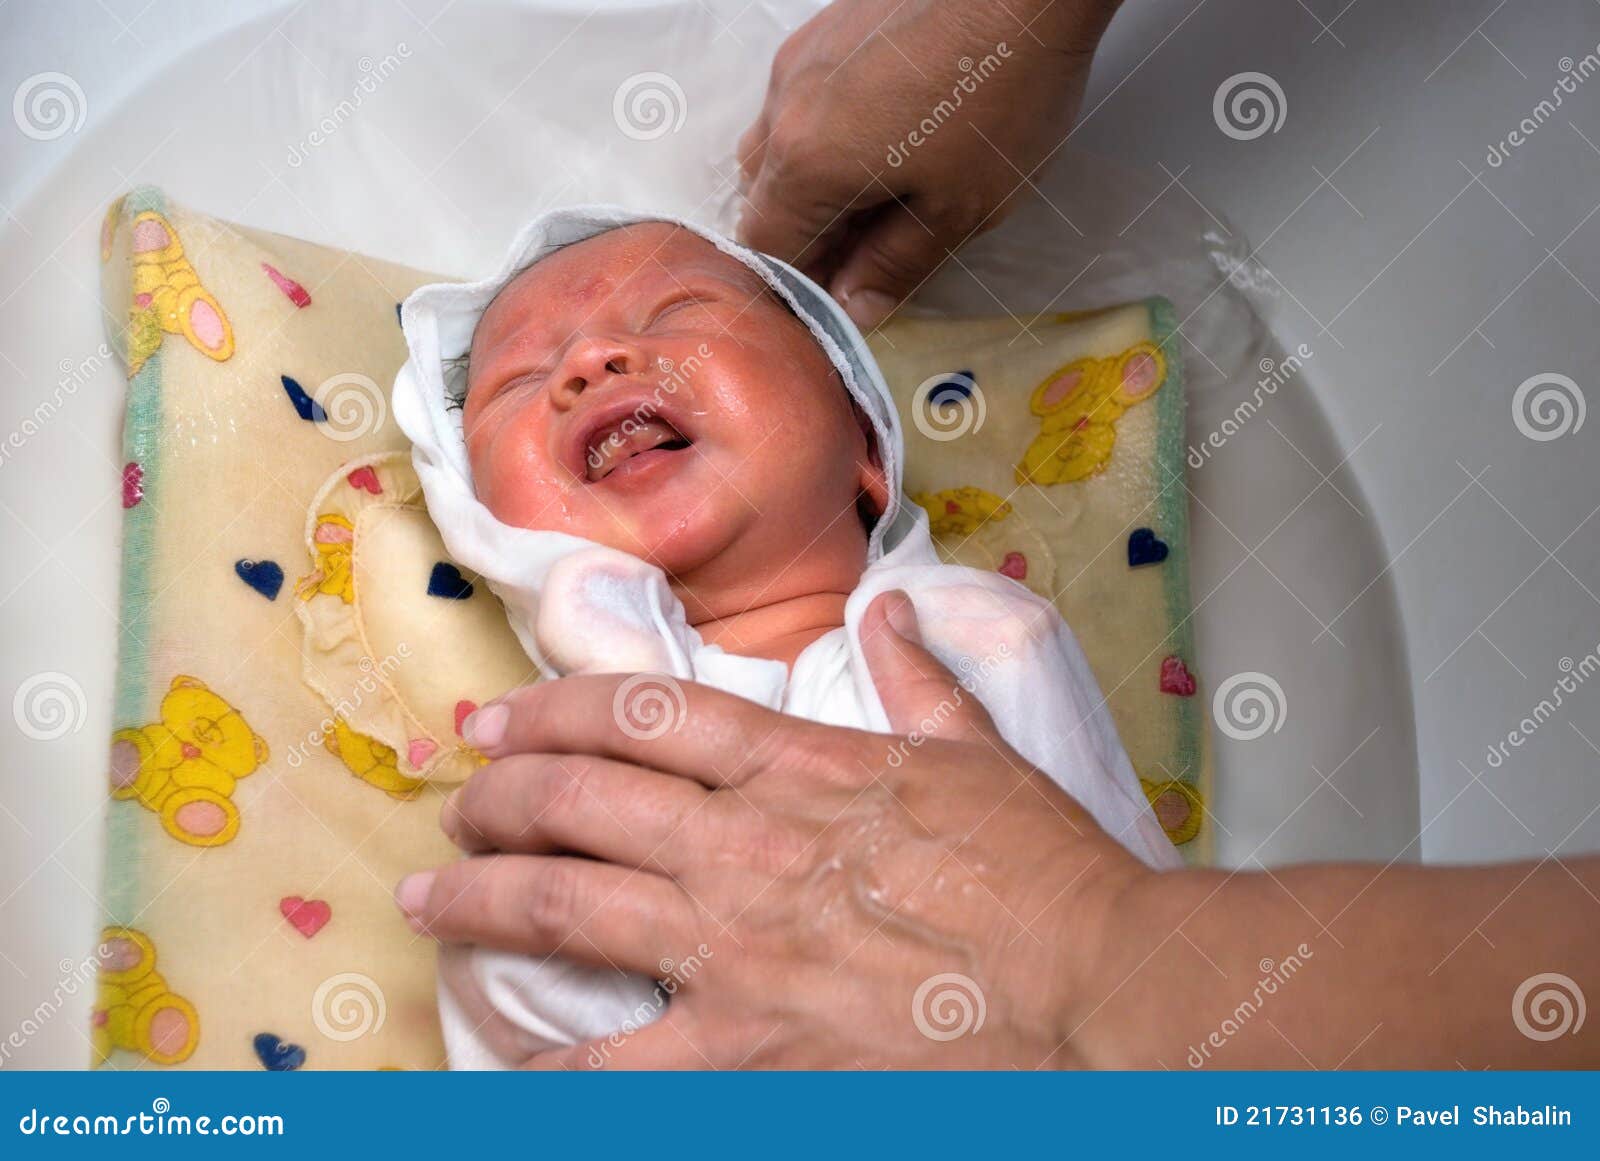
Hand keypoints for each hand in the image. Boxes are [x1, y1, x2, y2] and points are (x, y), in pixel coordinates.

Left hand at [396, 592, 1145, 1067]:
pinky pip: (611, 1066)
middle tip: (457, 804)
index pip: (642, 713)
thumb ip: (921, 680)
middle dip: (496, 796)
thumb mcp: (984, 757)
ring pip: (565, 906)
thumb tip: (891, 611)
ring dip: (480, 899)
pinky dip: (546, 1063)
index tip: (498, 719)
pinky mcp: (742, 1054)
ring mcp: (734, 952)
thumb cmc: (1046, 878)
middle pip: (577, 800)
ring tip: (429, 899)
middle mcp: (745, 848)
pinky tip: (501, 1054)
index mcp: (799, 768)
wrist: (1096, 996)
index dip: (551, 708)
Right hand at [736, 0, 1120, 327]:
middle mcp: (784, 107)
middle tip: (875, 245)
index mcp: (804, 164)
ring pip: (779, 143)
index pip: (766, 249)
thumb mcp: (959, 208)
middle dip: (807, 231)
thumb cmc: (1000, 95)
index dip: (802, 284)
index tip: (848, 293)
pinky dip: (829, 130)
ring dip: (815, 179)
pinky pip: (804, 98)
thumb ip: (896, 266)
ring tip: (885, 184)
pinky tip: (891, 128)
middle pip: (762, 196)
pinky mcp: (827, 27)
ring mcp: (801, 59)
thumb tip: (853, 309)